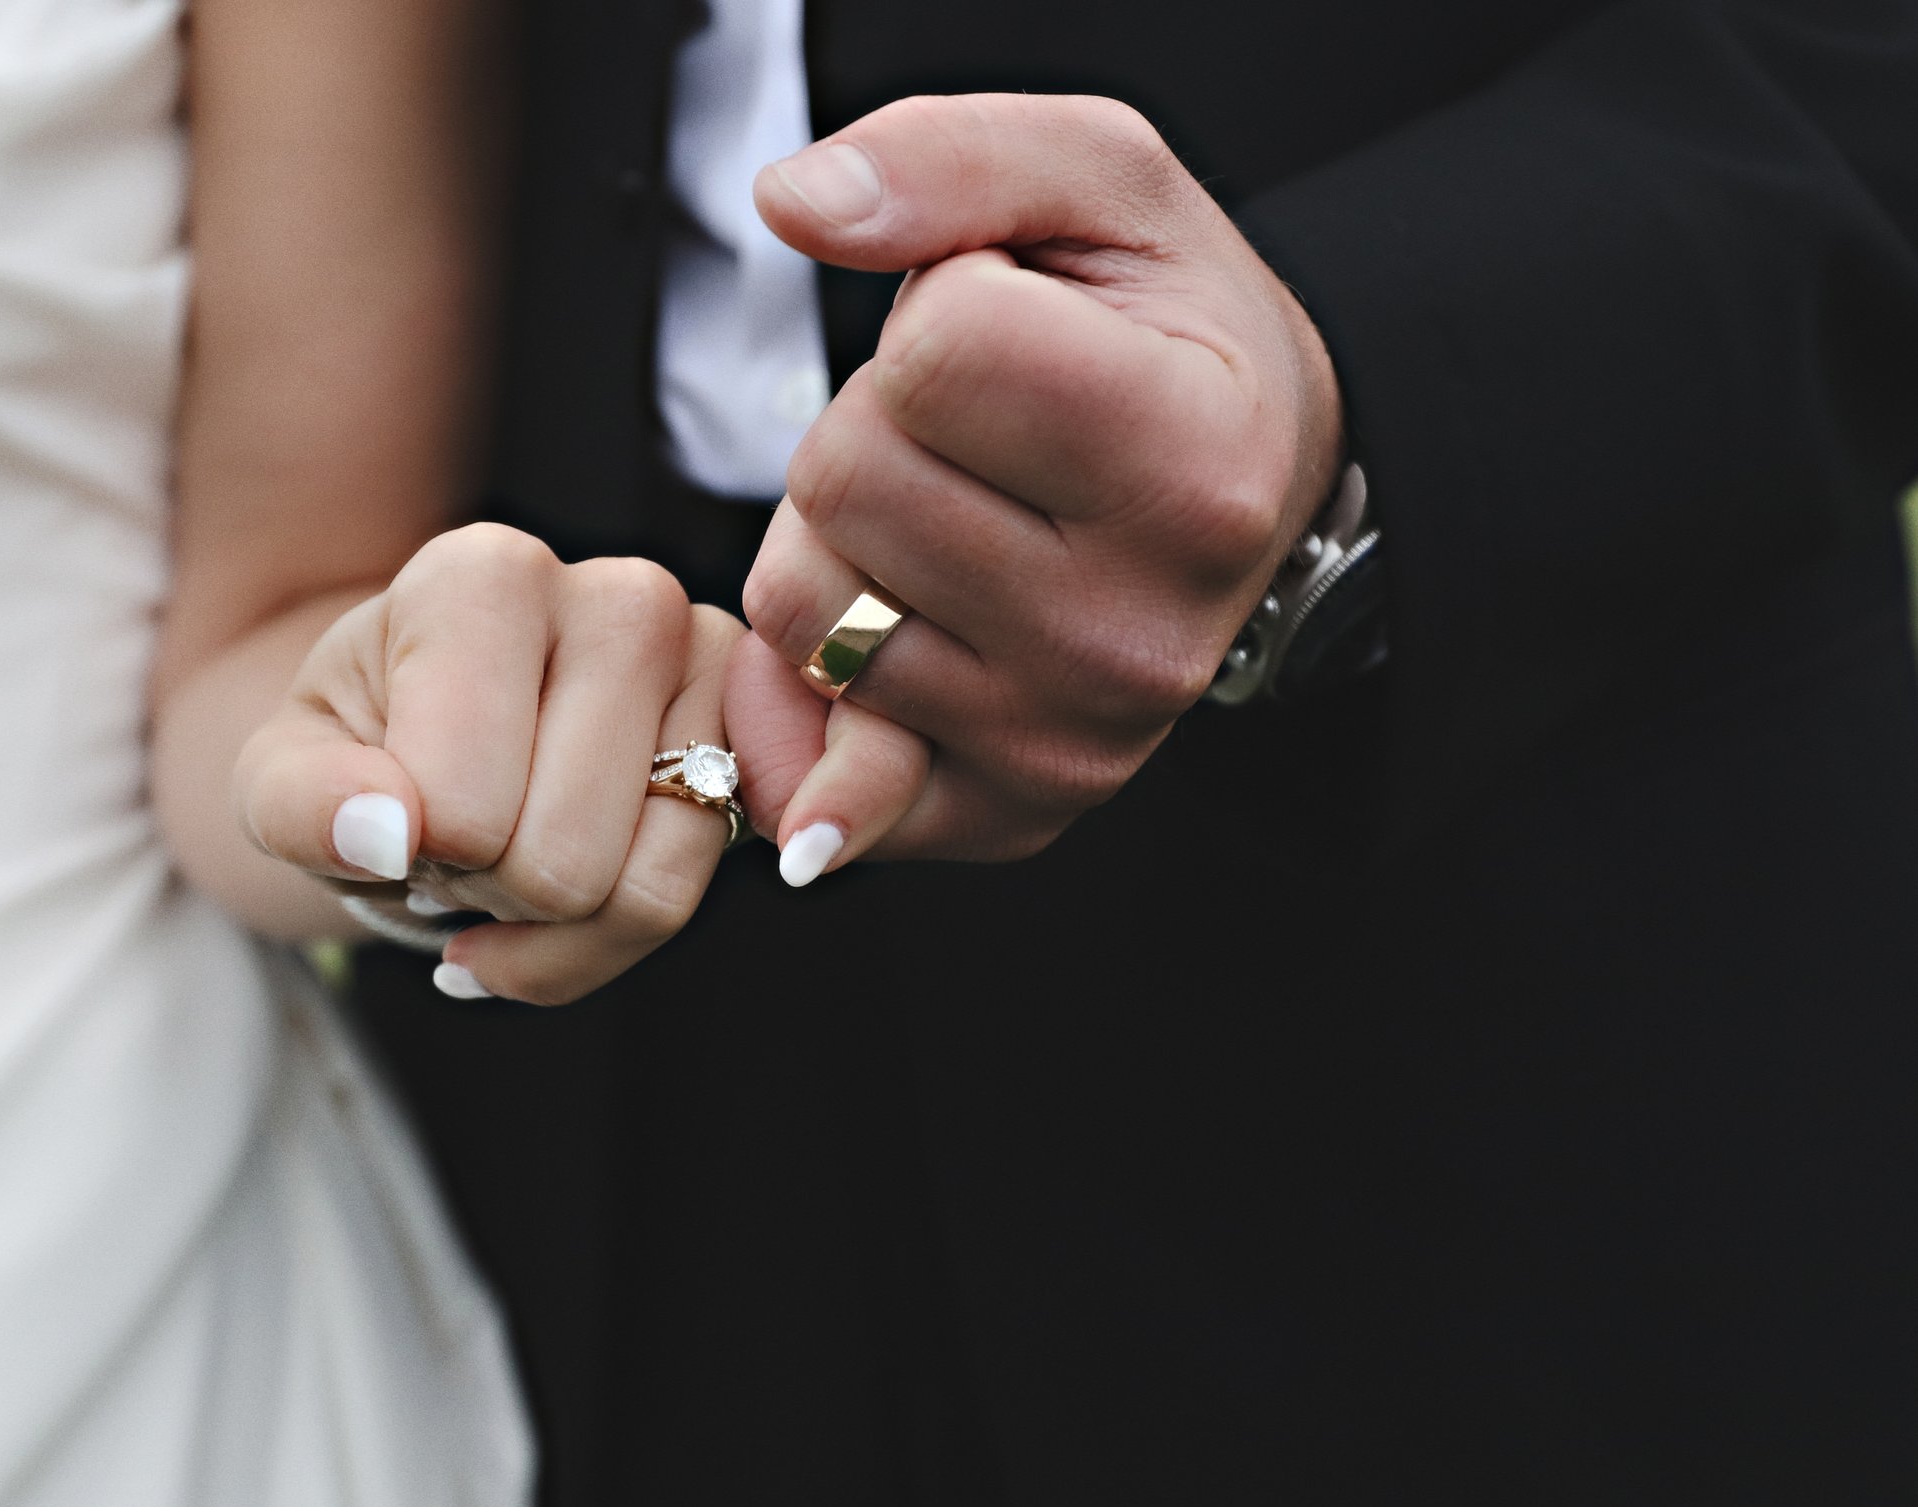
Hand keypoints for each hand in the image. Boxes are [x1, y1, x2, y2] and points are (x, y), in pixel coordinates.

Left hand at [236, 524, 742, 1003]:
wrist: (424, 745)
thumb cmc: (355, 753)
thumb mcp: (279, 778)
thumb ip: (299, 804)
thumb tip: (382, 835)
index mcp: (485, 576)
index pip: (459, 807)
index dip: (408, 852)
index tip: (393, 808)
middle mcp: (619, 596)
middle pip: (554, 863)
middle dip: (482, 890)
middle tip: (452, 840)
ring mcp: (707, 665)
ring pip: (632, 892)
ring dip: (542, 922)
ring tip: (503, 854)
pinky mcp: (753, 740)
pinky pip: (679, 902)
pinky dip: (597, 944)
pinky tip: (559, 905)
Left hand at [726, 94, 1345, 878]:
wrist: (1251, 480)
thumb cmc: (1167, 327)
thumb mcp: (1097, 184)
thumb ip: (947, 156)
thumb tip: (793, 201)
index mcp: (1195, 462)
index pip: (932, 355)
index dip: (938, 310)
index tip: (1019, 329)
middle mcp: (1143, 632)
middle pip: (845, 483)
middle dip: (873, 425)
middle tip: (975, 430)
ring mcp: (1072, 740)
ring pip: (805, 607)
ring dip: (842, 540)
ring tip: (954, 510)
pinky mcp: (1003, 812)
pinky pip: (802, 747)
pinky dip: (808, 680)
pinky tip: (886, 627)